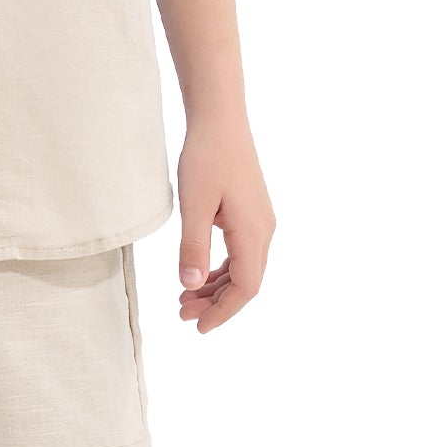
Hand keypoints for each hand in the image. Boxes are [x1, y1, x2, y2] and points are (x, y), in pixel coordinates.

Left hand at [175, 117, 273, 333]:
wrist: (220, 119)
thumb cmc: (206, 157)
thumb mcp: (193, 204)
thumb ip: (192, 246)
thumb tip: (190, 285)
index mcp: (253, 232)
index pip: (245, 287)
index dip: (223, 312)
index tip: (198, 327)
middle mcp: (263, 230)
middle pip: (246, 282)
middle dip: (216, 303)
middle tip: (181, 314)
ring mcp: (260, 221)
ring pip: (243, 268)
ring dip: (216, 287)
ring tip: (185, 299)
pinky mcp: (251, 213)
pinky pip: (240, 252)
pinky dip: (221, 269)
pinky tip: (199, 275)